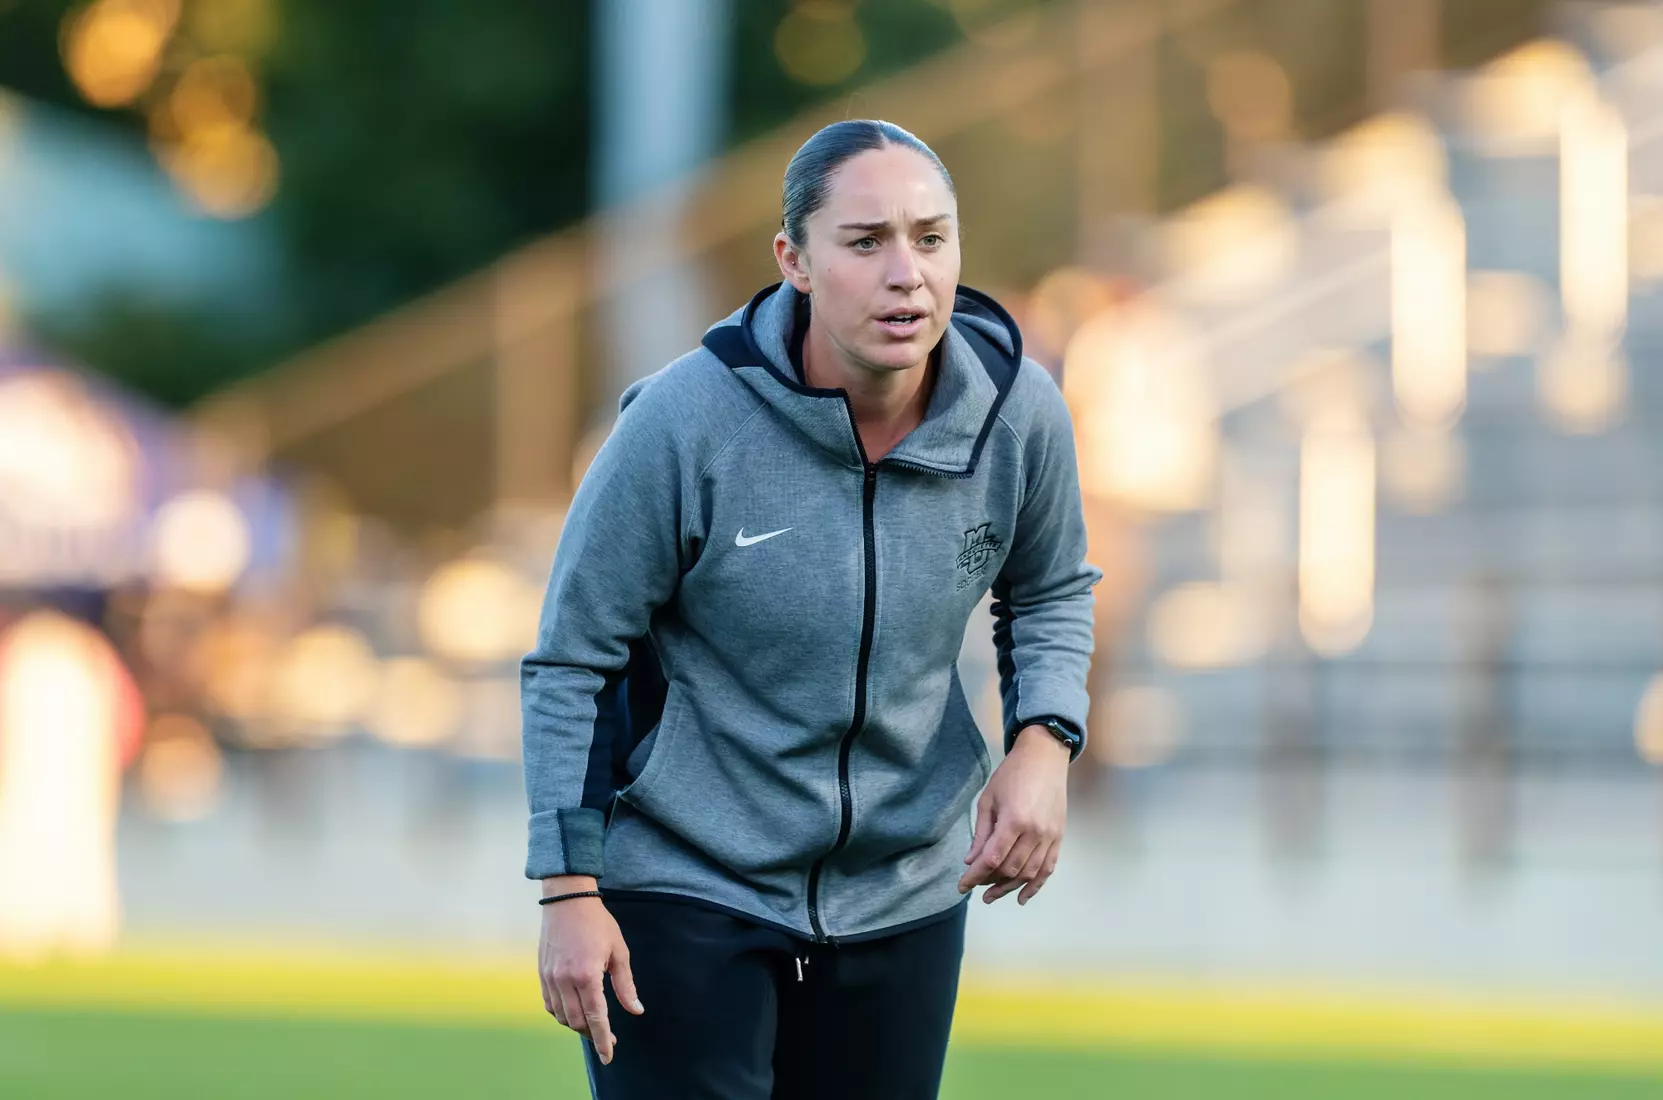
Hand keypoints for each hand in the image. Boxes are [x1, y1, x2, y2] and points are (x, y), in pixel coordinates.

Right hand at [538, 877, 642, 1064]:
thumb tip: (635, 1010)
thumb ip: (625, 985)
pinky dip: (561, 1014)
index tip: (608, 1056)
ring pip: (561, 1016)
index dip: (602, 1040)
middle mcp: (565, 980)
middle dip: (592, 1034)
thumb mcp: (619, 952)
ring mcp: (550, 977)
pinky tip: (573, 1011)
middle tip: (608, 1037)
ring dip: (577, 1025)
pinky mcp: (542, 973)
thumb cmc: (598, 923)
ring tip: (593, 1024)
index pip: (596, 1018)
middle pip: (577, 1021)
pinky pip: (549, 1004)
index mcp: (587, 975)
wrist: (567, 900)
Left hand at [958, 726, 1068, 904]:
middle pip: (1010, 869)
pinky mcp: (1058, 837)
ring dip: (1009, 888)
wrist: (1045, 758)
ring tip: (992, 895)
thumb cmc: (1012, 774)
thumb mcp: (989, 799)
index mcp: (1014, 820)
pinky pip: (1048, 868)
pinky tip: (1022, 897)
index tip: (961, 885)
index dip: (975, 876)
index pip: (992, 859)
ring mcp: (1050, 837)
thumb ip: (981, 833)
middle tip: (975, 886)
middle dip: (989, 882)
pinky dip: (1036, 886)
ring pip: (1029, 873)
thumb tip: (971, 861)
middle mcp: (1035, 832)